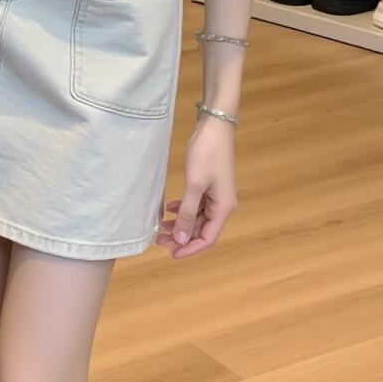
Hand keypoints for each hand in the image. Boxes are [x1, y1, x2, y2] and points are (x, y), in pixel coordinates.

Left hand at [155, 123, 237, 259]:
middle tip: (159, 240)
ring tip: (161, 227)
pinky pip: (197, 205)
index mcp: (223, 208)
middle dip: (182, 237)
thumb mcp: (194, 185)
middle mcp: (222, 205)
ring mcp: (216, 195)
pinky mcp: (209, 186)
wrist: (214, 126)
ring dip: (181, 224)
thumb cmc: (207, 153)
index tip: (171, 254)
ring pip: (198, 219)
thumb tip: (183, 239)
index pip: (208, 239)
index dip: (190, 249)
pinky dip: (184, 210)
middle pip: (202, 230)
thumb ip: (188, 213)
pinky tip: (171, 208)